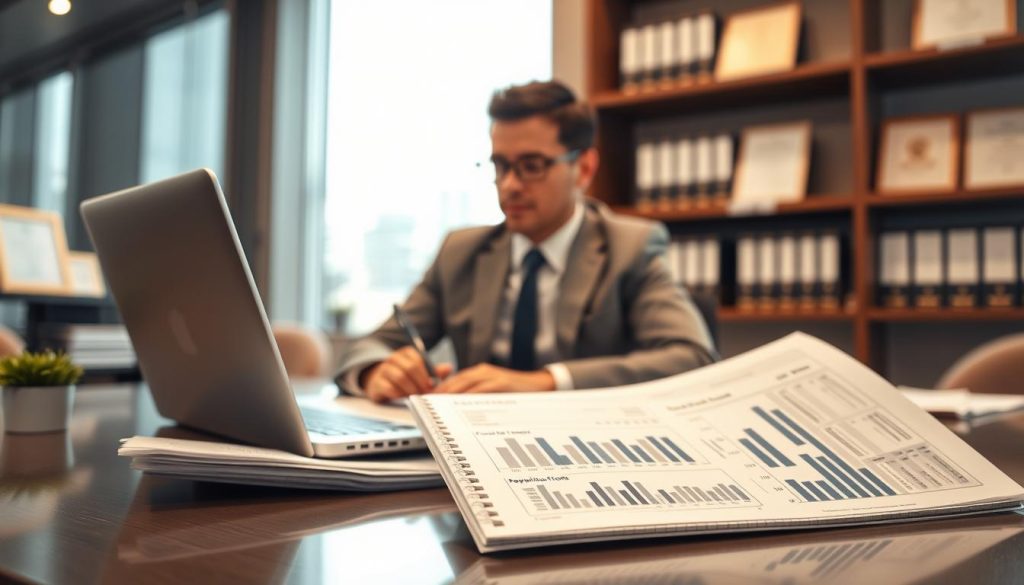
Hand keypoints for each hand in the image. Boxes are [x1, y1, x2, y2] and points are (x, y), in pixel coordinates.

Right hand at [360, 346, 453, 402]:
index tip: (431, 387)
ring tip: (415, 397)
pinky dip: (398, 394)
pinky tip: (402, 398)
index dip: (426, 376)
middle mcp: (394, 358)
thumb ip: (434, 371)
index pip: (418, 361)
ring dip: (410, 390)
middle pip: (410, 368)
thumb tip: (448, 368)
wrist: (381, 383)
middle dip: (420, 383)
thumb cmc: (405, 377)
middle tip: (425, 394)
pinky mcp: (376, 383)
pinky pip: (388, 388)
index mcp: (407, 353)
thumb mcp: (420, 372)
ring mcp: (384, 369)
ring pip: (399, 378)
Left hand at [434, 363, 554, 393]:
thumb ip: (478, 395)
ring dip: (451, 394)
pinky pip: (481, 389)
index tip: (430, 399)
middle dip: (442, 391)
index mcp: (481, 373)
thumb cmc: (516, 392)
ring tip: (439, 405)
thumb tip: (456, 410)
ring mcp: (493, 377)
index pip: (456, 379)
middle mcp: (484, 372)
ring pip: (466, 383)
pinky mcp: (502, 384)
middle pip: (457, 380)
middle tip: (429, 404)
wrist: (541, 386)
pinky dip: (469, 396)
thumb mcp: (495, 392)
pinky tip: (460, 405)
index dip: (442, 388)